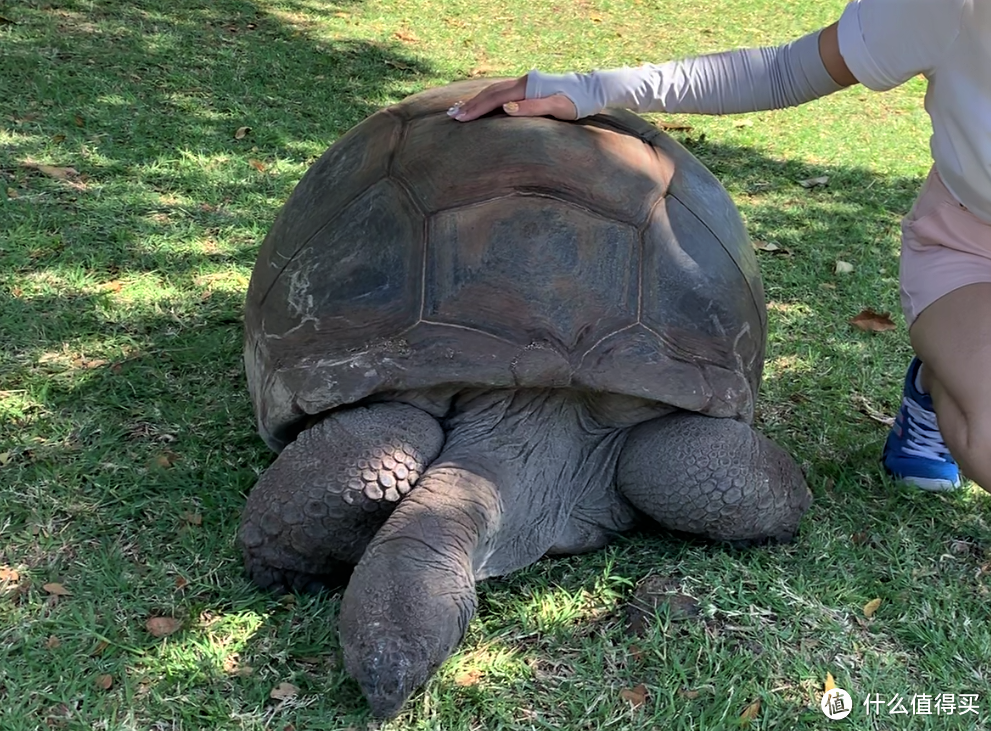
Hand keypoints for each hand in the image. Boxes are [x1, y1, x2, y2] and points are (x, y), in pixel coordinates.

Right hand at [448, 75, 577, 121]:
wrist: (590, 91)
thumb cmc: (575, 103)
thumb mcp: (557, 108)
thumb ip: (532, 108)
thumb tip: (506, 108)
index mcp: (526, 87)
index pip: (494, 98)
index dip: (475, 108)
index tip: (459, 118)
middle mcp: (522, 82)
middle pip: (490, 92)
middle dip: (470, 105)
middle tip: (451, 116)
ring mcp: (524, 84)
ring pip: (494, 91)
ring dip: (476, 101)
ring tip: (459, 110)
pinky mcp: (528, 89)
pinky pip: (501, 92)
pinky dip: (487, 99)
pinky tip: (481, 104)